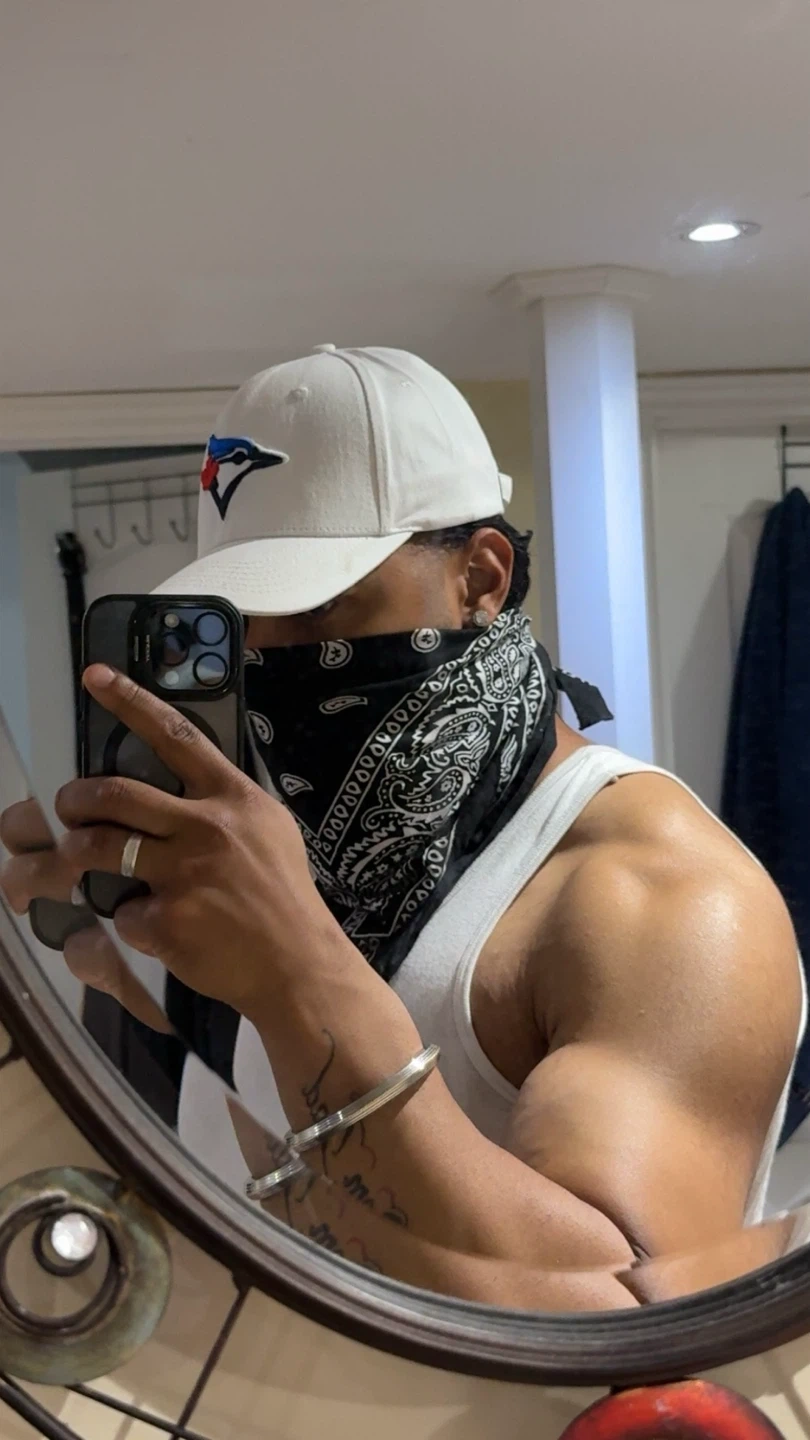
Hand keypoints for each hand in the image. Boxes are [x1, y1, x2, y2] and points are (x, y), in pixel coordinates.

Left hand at [4, 665, 344, 1017]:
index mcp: (234, 798)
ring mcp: (184, 873)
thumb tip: (184, 784)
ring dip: (75, 852)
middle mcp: (207, 827)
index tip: (95, 676)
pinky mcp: (168, 920)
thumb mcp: (271, 830)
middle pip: (116, 793)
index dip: (131, 702)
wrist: (300, 966)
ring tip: (74, 859)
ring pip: (99, 848)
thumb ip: (228, 804)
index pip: (176, 736)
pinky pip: (124, 912)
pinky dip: (131, 922)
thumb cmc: (285, 897)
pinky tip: (156, 930)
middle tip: (68, 806)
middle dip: (77, 798)